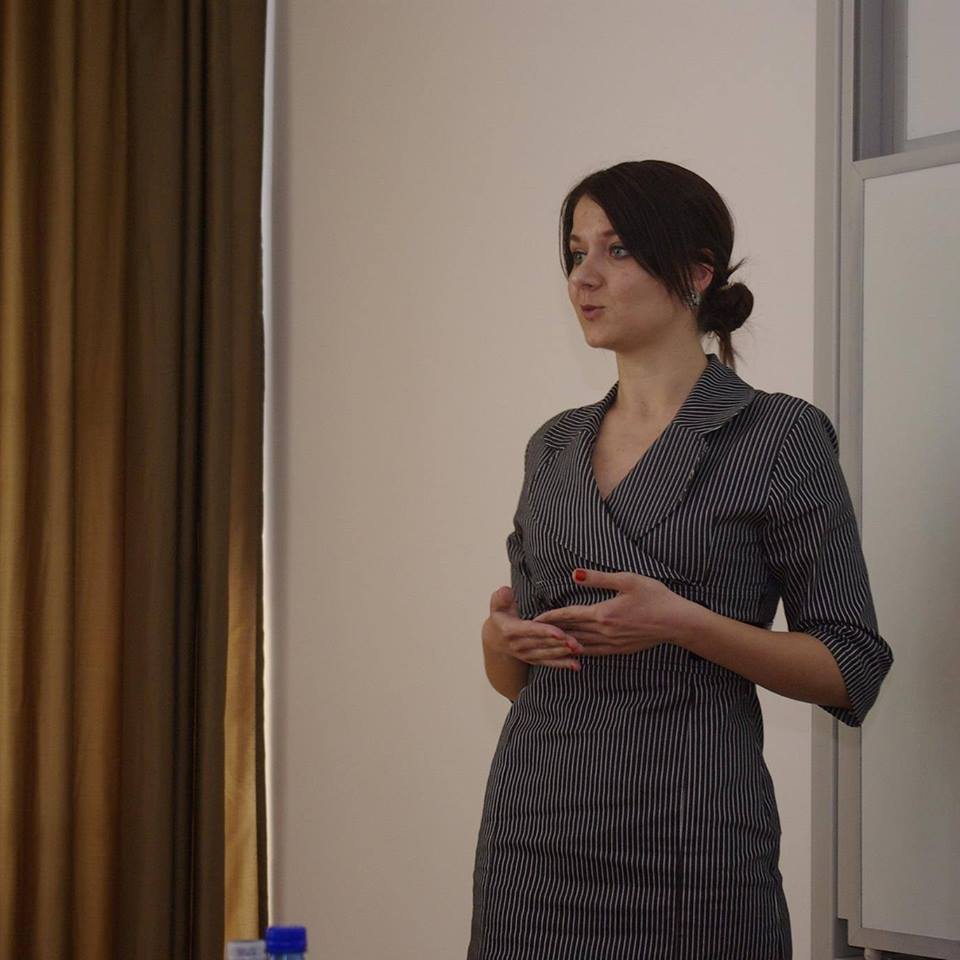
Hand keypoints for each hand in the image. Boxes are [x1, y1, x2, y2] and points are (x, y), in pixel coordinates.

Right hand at [487, 585, 585, 670]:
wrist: (495, 639)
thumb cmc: (501, 616)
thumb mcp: (497, 605)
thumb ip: (501, 598)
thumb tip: (506, 590)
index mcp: (510, 630)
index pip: (530, 630)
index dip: (545, 631)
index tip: (559, 633)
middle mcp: (518, 645)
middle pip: (542, 643)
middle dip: (560, 643)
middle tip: (577, 642)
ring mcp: (525, 655)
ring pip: (547, 654)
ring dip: (564, 653)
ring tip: (579, 649)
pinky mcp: (533, 660)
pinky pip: (548, 663)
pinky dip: (562, 664)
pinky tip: (577, 665)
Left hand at [532, 567, 694, 655]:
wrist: (677, 622)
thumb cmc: (655, 597)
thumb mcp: (627, 580)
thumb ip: (599, 578)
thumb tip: (575, 574)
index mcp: (603, 613)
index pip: (570, 615)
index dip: (551, 616)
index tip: (535, 617)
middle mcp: (605, 631)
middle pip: (572, 631)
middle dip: (552, 630)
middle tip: (535, 631)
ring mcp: (613, 643)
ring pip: (581, 644)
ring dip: (564, 643)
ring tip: (549, 642)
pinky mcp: (621, 650)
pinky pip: (595, 652)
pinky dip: (581, 651)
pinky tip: (575, 650)